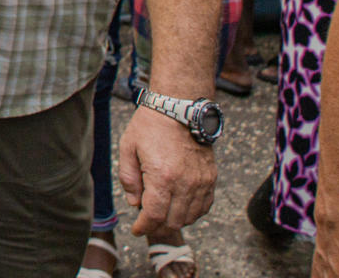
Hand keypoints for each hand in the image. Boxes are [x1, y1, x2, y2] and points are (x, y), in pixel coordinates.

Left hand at [118, 104, 215, 236]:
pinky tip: (179, 206)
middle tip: (146, 220)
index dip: (144, 227)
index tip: (137, 230)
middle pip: (173, 221)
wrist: (179, 108)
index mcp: (162, 176)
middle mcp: (185, 183)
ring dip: (174, 220)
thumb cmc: (151, 126)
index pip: (154, 215)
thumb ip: (129, 178)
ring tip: (161, 211)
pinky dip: (191, 212)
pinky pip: (204, 206)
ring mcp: (201, 182)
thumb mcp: (128, 147)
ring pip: (190, 217)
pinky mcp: (211, 178)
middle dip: (157, 226)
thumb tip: (134, 203)